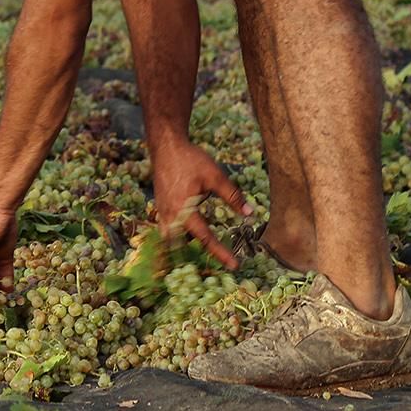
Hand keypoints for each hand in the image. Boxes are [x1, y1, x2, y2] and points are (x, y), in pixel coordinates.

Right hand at [150, 137, 251, 268]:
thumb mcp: (215, 176)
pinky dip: (177, 232)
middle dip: (195, 253)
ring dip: (184, 243)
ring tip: (200, 244)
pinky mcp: (160, 204)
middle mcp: (170, 215)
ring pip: (171, 237)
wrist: (166, 145)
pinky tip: (187, 227)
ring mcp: (162, 210)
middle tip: (215, 256)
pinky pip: (166, 227)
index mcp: (184, 210)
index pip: (205, 238)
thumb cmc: (190, 159)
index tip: (234, 265)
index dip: (220, 253)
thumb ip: (232, 196)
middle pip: (181, 245)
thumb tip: (250, 213)